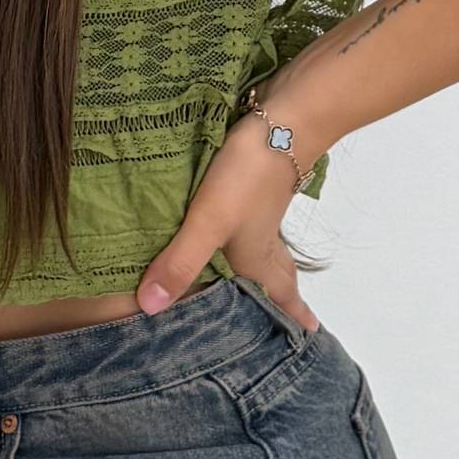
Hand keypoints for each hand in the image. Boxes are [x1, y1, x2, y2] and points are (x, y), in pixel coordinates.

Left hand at [135, 117, 320, 333]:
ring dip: (262, 269)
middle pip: (277, 277)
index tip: (308, 337)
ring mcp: (260, 213)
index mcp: (256, 258)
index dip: (293, 317)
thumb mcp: (209, 223)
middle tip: (280, 322)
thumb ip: (180, 262)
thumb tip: (150, 309)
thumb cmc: (248, 179)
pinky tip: (228, 232)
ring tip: (248, 285)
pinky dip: (245, 237)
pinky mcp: (252, 188)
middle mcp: (262, 240)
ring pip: (264, 251)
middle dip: (278, 300)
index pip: (281, 296)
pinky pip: (250, 225)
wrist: (280, 121)